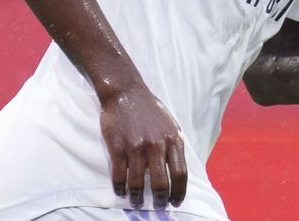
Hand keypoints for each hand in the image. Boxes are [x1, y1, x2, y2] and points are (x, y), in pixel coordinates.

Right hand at [99, 87, 187, 208]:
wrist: (126, 92)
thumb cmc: (150, 109)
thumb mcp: (170, 124)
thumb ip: (174, 144)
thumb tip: (178, 169)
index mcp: (172, 140)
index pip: (180, 173)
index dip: (179, 192)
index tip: (176, 202)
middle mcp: (156, 145)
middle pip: (160, 183)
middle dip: (160, 200)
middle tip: (158, 206)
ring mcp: (136, 147)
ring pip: (137, 183)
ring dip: (137, 198)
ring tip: (136, 202)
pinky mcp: (118, 148)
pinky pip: (119, 176)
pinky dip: (120, 188)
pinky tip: (121, 192)